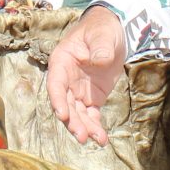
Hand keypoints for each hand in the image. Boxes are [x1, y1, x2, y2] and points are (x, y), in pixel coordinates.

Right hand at [48, 7, 126, 145]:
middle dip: (72, 120)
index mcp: (62, 62)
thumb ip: (100, 47)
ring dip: (83, 127)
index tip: (63, 115)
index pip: (55, 84)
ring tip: (94, 139)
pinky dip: (95, 127)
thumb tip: (99, 61)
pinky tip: (101, 139)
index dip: (57, 100)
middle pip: (65, 103)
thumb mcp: (102, 34)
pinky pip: (91, 115)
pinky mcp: (92, 98)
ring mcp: (78, 91)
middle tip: (81, 134)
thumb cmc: (102, 29)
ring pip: (77, 113)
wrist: (114, 32)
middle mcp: (66, 80)